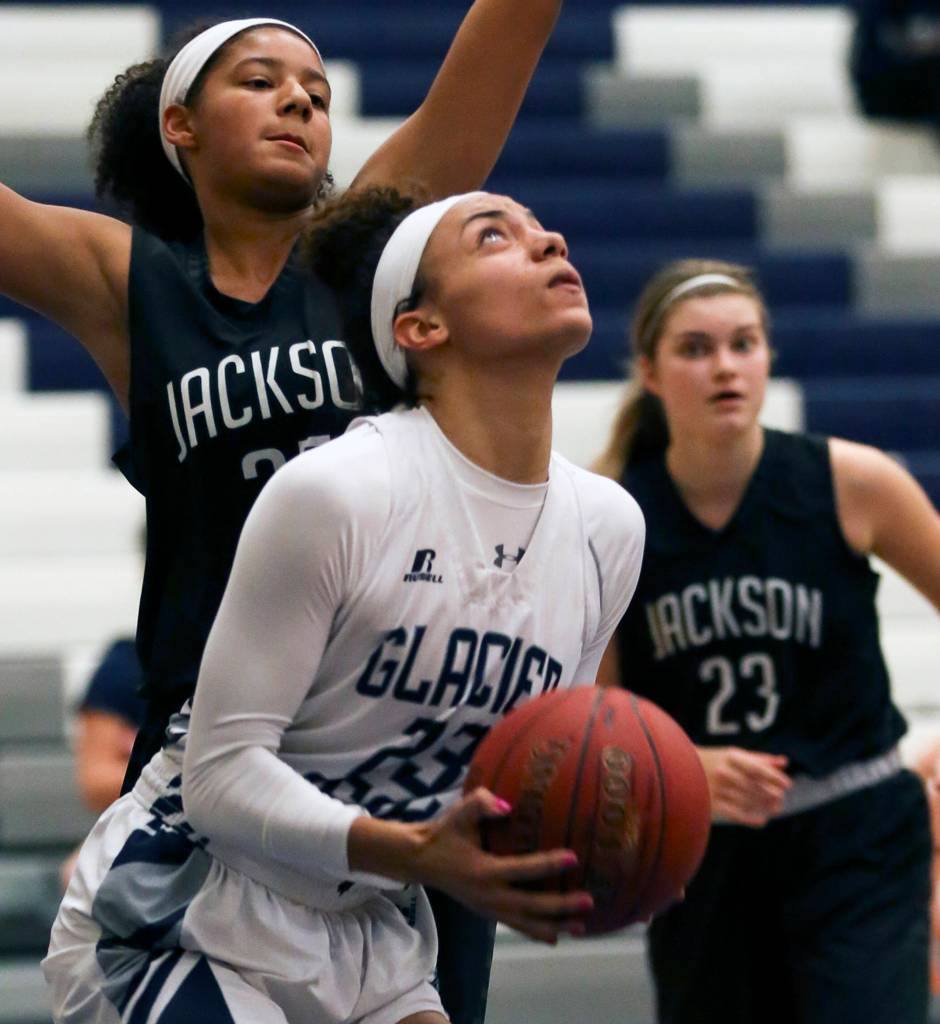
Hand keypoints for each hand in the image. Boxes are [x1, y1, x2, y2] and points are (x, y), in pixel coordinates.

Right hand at [411, 788, 593, 943]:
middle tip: (589, 901)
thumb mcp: (459, 813)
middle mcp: (488, 896)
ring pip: (526, 923)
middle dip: (560, 906)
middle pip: (531, 906)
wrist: (421, 860)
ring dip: (554, 925)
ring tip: (581, 927)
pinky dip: (536, 931)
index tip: (574, 858)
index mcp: (484, 871)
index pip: (523, 870)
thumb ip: (482, 803)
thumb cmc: (445, 833)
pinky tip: (556, 935)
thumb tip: (507, 806)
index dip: (548, 864)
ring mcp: (488, 909)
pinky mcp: (488, 913)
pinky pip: (516, 925)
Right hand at [696, 747, 790, 827]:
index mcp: (729, 757)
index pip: (756, 768)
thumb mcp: (733, 755)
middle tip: (782, 799)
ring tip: (776, 808)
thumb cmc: (712, 760)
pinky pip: (734, 813)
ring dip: (763, 805)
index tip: (788, 785)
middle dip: (770, 793)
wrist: (677, 769)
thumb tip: (784, 762)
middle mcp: (723, 772)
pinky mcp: (710, 803)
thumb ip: (758, 759)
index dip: (774, 777)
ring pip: (745, 800)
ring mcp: (716, 788)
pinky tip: (762, 821)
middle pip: (752, 785)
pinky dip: (749, 818)